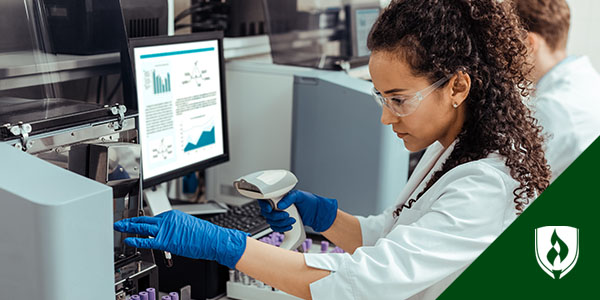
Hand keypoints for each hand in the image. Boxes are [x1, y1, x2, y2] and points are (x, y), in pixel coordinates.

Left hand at [113, 210, 247, 268]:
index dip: (143, 221)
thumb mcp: (187, 226)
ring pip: (143, 227)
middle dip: (131, 221)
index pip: (154, 218)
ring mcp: (166, 229)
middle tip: (121, 221)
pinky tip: (128, 241)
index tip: (136, 222)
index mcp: (173, 215)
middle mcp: (168, 220)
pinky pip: (147, 240)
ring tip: (120, 227)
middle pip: (145, 219)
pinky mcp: (166, 240)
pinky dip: (136, 241)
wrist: (212, 239)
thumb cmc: (204, 235)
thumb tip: (170, 235)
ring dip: (129, 227)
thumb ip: (175, 228)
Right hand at [258, 189, 337, 232]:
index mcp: (279, 196)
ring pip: (271, 222)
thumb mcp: (299, 195)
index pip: (264, 199)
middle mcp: (276, 205)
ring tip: (292, 220)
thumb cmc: (309, 201)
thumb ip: (289, 198)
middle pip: (267, 213)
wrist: (316, 213)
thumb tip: (280, 204)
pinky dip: (282, 228)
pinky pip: (276, 228)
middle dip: (276, 216)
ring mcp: (278, 215)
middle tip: (286, 215)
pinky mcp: (282, 223)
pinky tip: (290, 226)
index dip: (264, 205)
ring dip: (281, 223)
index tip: (270, 209)